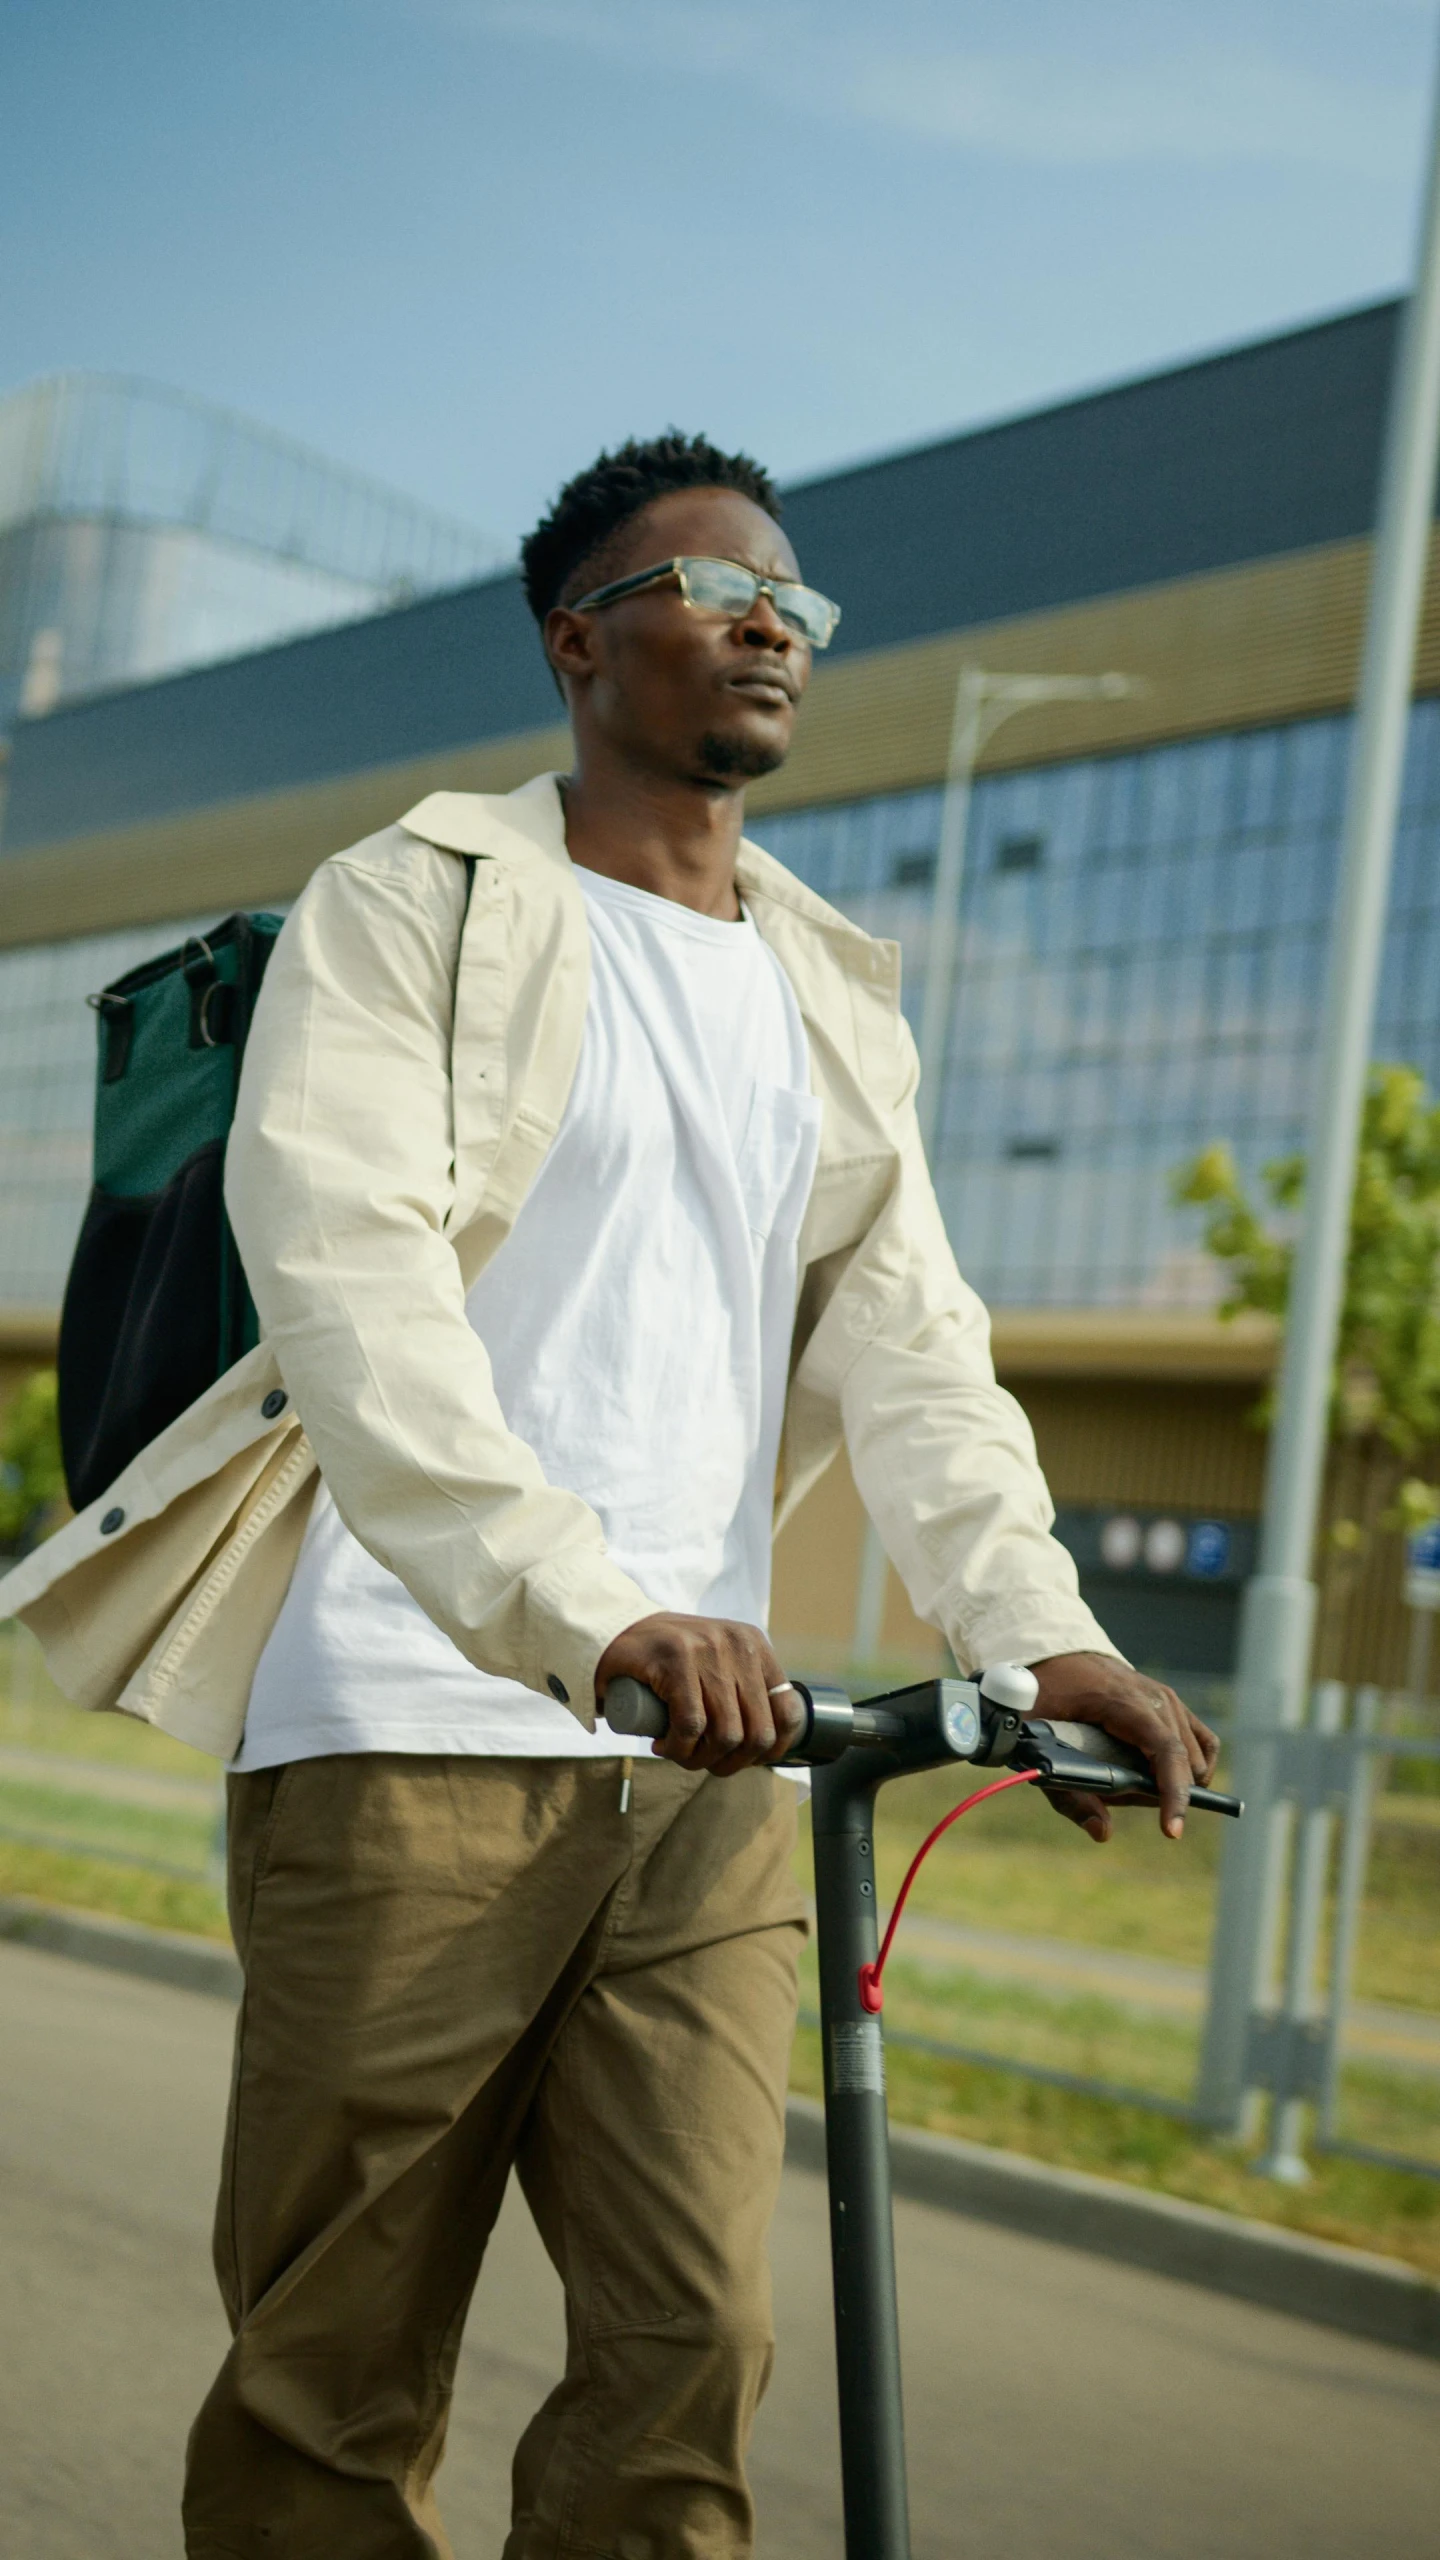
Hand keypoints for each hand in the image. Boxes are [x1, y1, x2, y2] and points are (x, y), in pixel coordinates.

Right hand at [595, 1613, 807, 1775]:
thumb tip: (769, 1744)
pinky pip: (691, 1726)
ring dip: (700, 1760)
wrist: (615, 1630)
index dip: (772, 1750)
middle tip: (702, 1761)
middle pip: (758, 1733)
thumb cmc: (668, 1659)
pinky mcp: (677, 1659)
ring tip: (679, 1754)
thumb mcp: (718, 1664)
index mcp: (755, 1647)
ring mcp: (709, 1649)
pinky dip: (679, 1749)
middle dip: (730, 1762)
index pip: (788, 1712)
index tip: (746, 1760)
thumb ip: (744, 1687)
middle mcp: (739, 1645)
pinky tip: (663, 1746)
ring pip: (726, 1735)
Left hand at [1026, 1653, 1219, 1843]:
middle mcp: (1156, 1698)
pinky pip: (1204, 1745)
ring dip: (1170, 1783)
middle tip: (1112, 1791)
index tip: (1172, 1831)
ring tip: (1125, 1777)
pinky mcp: (1175, 1706)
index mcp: (1123, 1701)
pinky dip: (1191, 1769)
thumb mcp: (1039, 1744)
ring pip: (1196, 1761)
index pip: (1165, 1750)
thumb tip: (1103, 1832)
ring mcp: (1169, 1700)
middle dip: (1157, 1794)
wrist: (1060, 1658)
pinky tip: (1163, 1777)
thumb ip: (1068, 1792)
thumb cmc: (1046, 1698)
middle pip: (1183, 1764)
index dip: (1173, 1793)